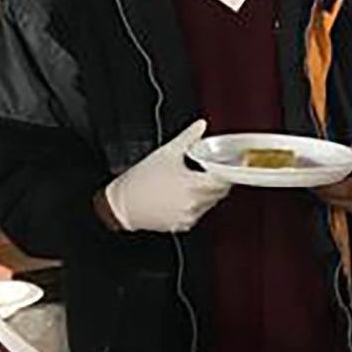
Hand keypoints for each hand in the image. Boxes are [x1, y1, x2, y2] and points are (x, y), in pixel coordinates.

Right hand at [102, 119, 230, 232]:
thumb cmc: (142, 179)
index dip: (227, 173)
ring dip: (206, 194)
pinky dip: (195, 205)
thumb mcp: (167, 152)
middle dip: (216, 182)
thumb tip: (200, 125)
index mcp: (193, 185)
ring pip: (208, 204)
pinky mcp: (182, 225)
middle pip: (218, 193)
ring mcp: (188, 216)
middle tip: (209, 172)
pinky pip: (197, 214)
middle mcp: (193, 203)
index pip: (223, 181)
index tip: (228, 167)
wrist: (123, 203)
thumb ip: (188, 137)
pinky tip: (182, 196)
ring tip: (191, 183)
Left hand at [315, 137, 351, 216]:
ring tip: (313, 183)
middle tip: (307, 179)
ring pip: (335, 203)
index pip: (341, 189)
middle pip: (334, 198)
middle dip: (319, 189)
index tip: (311, 178)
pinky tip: (324, 188)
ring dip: (323, 194)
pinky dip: (330, 197)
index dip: (324, 185)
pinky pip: (339, 205)